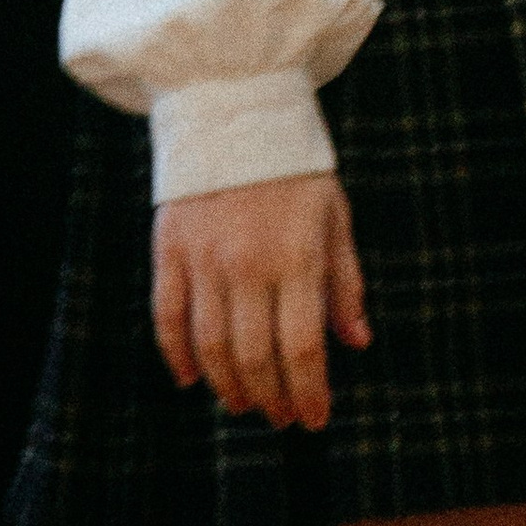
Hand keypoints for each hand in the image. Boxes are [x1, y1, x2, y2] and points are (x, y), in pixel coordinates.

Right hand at [152, 173, 369, 431]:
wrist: (234, 106)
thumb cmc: (296, 166)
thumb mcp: (335, 215)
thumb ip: (345, 281)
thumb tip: (358, 342)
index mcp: (297, 254)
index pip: (303, 344)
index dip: (309, 390)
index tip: (315, 419)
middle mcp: (247, 263)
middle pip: (256, 355)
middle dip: (272, 396)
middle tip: (281, 416)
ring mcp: (203, 258)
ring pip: (211, 345)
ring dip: (228, 385)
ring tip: (244, 403)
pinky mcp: (169, 249)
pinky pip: (167, 316)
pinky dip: (178, 355)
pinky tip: (192, 379)